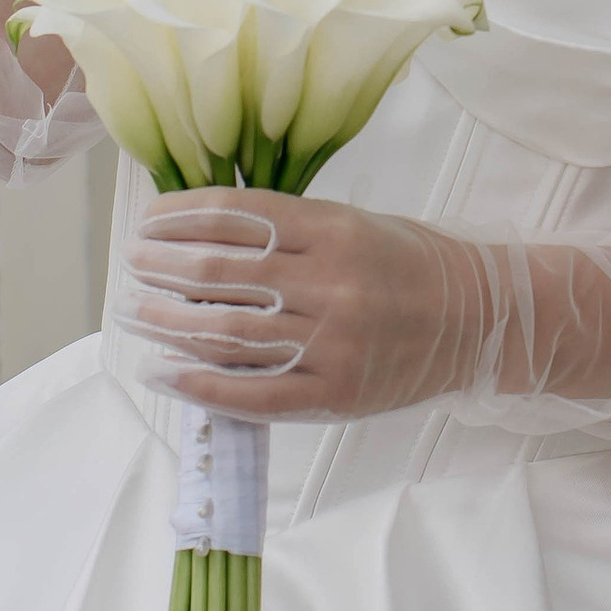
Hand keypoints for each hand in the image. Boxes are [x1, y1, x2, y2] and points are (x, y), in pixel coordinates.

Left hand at [118, 190, 493, 421]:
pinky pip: (252, 394)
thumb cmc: (408, 264)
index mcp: (334, 230)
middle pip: (219, 273)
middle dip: (161, 267)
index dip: (179, 217)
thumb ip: (285, 231)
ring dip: (166, 322)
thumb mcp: (353, 224)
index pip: (235, 215)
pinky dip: (197, 386)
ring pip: (225, 333)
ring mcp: (332, 344)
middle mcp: (330, 284)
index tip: (147, 222)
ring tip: (134, 313)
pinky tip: (162, 373)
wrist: (479, 320)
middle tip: (131, 265)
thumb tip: (197, 239)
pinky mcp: (335, 395)